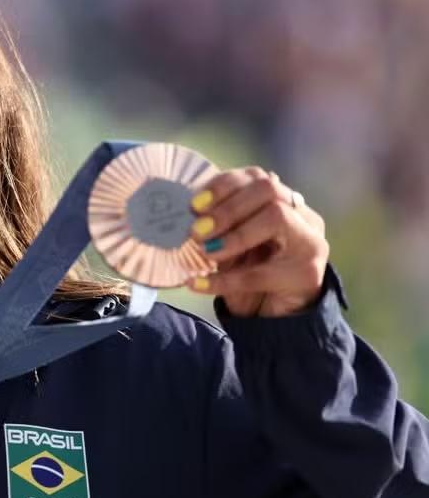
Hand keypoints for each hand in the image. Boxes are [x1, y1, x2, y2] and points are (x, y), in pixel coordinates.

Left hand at [186, 167, 328, 317]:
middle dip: (228, 208)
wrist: (279, 320)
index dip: (224, 186)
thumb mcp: (232, 246)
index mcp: (284, 202)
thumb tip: (186, 216)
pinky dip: (224, 279)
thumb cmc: (252, 274)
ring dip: (233, 235)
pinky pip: (261, 272)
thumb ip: (219, 227)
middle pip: (268, 190)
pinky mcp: (308, 274)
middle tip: (198, 231)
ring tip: (206, 253)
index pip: (257, 177)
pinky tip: (198, 284)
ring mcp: (311, 242)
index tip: (194, 205)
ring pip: (276, 218)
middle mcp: (303, 216)